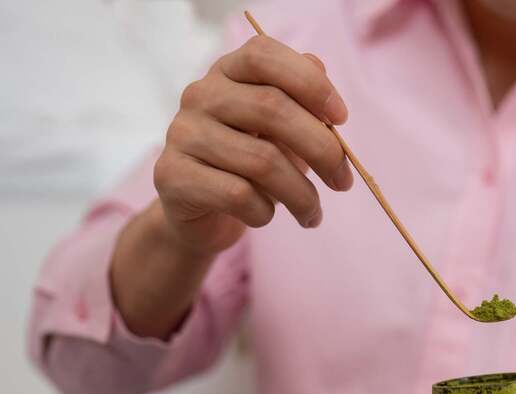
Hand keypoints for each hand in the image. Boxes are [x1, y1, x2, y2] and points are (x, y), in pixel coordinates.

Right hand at [154, 35, 353, 255]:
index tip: (341, 119)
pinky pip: (238, 195)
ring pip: (261, 161)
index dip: (310, 83)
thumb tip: (319, 68)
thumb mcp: (282, 133)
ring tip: (312, 214)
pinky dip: (264, 212)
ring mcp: (182, 133)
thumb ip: (301, 100)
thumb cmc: (250, 167)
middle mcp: (199, 94)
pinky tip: (265, 216)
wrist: (200, 216)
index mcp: (227, 72)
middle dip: (322, 150)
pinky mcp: (172, 176)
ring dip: (301, 195)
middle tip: (343, 182)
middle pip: (272, 108)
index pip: (264, 55)